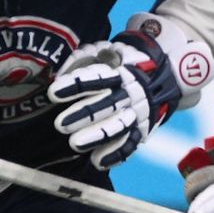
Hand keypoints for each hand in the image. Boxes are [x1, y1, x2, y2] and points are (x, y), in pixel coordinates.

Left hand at [48, 29, 183, 169]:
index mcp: (119, 73)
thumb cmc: (120, 62)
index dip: (76, 85)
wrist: (160, 74)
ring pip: (118, 127)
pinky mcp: (142, 130)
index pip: (97, 78)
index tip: (53, 92)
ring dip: (97, 136)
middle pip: (107, 105)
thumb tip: (57, 73)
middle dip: (84, 115)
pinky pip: (130, 144)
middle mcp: (130, 94)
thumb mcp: (103, 51)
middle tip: (60, 124)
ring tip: (74, 144)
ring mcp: (137, 113)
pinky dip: (116, 154)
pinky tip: (97, 161)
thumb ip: (82, 60)